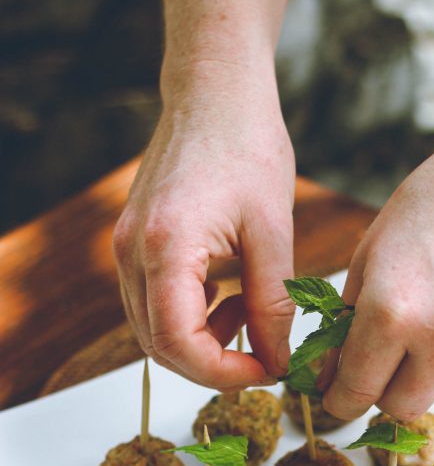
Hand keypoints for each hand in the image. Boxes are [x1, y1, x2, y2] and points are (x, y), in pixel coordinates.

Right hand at [113, 75, 295, 391]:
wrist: (215, 93)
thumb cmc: (249, 147)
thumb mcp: (274, 231)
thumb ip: (273, 304)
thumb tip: (277, 362)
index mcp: (166, 245)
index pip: (177, 342)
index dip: (222, 371)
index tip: (265, 372)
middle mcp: (131, 251)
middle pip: (159, 346)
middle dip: (214, 365)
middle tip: (264, 358)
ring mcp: (125, 248)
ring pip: (153, 331)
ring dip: (203, 343)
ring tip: (250, 315)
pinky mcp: (132, 245)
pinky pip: (154, 305)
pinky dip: (192, 319)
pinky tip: (230, 297)